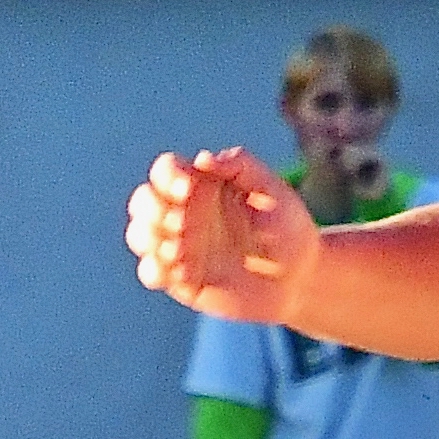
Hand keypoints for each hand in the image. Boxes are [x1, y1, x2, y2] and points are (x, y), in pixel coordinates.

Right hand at [127, 147, 319, 321]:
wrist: (298, 279)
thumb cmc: (288, 229)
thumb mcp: (274, 191)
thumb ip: (242, 166)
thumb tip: (203, 159)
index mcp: (201, 185)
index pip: (166, 171)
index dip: (167, 176)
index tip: (187, 190)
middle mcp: (184, 213)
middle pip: (143, 202)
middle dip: (152, 210)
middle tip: (182, 225)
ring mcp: (179, 246)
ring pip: (139, 236)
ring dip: (149, 239)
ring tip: (180, 251)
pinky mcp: (181, 279)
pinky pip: (150, 273)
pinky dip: (155, 270)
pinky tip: (181, 273)